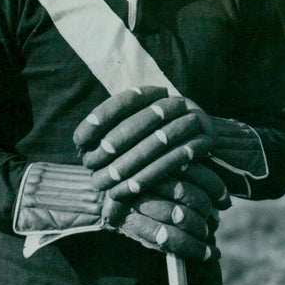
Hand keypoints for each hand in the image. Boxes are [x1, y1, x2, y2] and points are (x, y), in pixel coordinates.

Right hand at [14, 163, 219, 261]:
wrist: (73, 190)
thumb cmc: (112, 173)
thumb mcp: (139, 160)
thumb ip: (166, 163)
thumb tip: (203, 174)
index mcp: (151, 157)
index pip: (192, 170)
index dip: (214, 185)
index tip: (226, 198)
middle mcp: (145, 176)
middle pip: (189, 193)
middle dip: (209, 209)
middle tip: (220, 218)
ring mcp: (135, 199)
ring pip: (179, 217)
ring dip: (200, 232)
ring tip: (212, 242)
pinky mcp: (127, 222)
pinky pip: (165, 239)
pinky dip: (188, 248)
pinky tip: (202, 253)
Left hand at [72, 86, 213, 199]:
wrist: (198, 146)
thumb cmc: (153, 143)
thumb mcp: (133, 130)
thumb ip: (109, 131)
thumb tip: (79, 142)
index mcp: (157, 94)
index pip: (127, 99)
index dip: (103, 116)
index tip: (80, 140)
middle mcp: (177, 102)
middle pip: (143, 119)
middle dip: (114, 144)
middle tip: (90, 165)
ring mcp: (194, 120)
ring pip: (159, 141)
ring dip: (131, 164)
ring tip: (107, 183)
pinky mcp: (205, 141)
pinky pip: (176, 159)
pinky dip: (151, 176)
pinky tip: (130, 189)